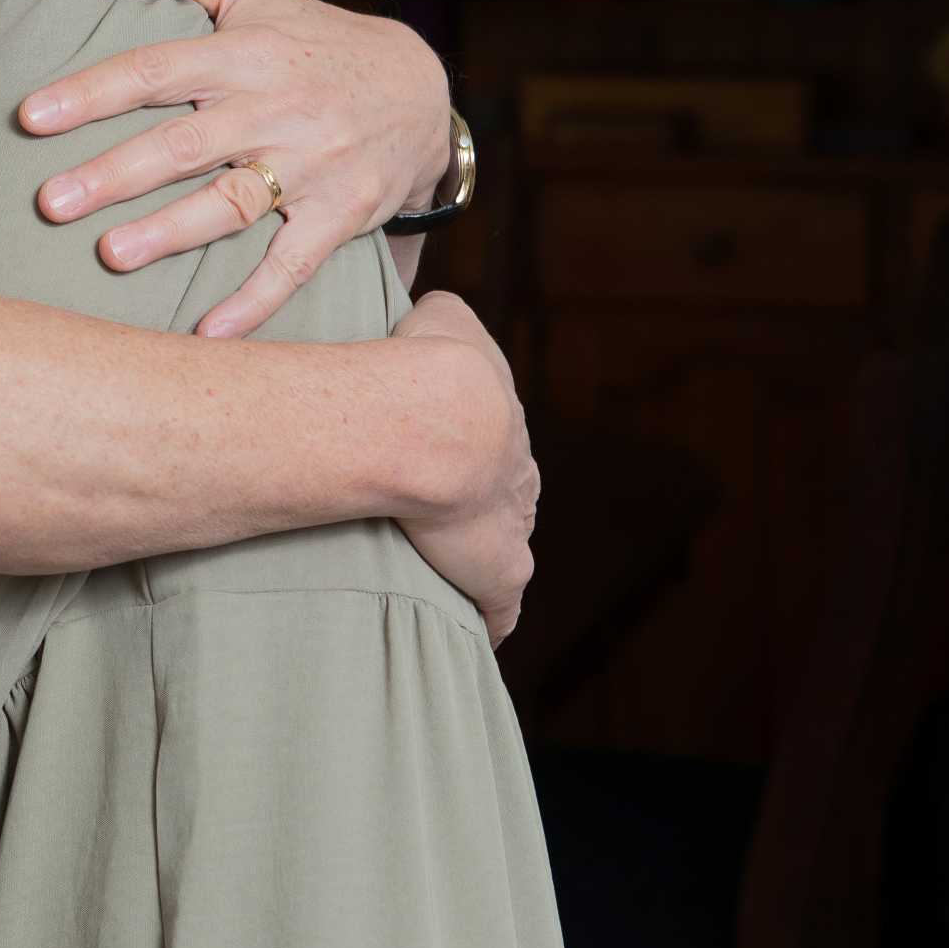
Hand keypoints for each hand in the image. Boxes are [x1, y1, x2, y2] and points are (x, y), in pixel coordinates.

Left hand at [18, 0, 450, 335]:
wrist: (420, 90)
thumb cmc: (311, 40)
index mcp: (243, 54)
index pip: (156, 70)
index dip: (92, 92)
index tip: (30, 117)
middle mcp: (274, 108)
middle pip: (184, 142)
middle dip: (114, 173)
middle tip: (49, 201)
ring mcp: (310, 164)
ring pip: (232, 201)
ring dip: (171, 232)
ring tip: (110, 255)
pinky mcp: (340, 213)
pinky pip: (295, 261)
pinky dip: (256, 300)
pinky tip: (209, 333)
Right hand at [386, 292, 539, 642]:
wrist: (440, 419)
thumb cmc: (430, 363)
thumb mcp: (443, 315)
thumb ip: (445, 316)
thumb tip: (431, 316)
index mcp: (504, 424)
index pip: (497, 444)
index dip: (471, 452)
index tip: (447, 461)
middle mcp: (518, 479)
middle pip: (508, 498)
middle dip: (485, 507)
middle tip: (444, 517)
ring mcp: (512, 529)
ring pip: (504, 549)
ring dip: (480, 560)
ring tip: (444, 573)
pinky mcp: (499, 575)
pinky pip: (500, 609)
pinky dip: (492, 620)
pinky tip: (478, 632)